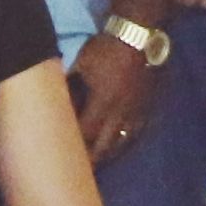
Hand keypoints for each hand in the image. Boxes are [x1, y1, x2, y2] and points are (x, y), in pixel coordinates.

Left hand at [69, 32, 160, 163]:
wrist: (140, 35)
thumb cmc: (107, 47)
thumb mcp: (81, 62)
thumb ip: (68, 81)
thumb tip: (56, 94)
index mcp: (102, 104)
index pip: (85, 132)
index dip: (75, 145)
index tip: (65, 155)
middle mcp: (121, 114)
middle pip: (106, 145)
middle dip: (93, 159)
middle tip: (83, 171)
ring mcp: (138, 111)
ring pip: (124, 141)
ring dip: (111, 154)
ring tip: (102, 162)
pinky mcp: (149, 105)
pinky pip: (140, 130)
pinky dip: (129, 140)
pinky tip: (124, 144)